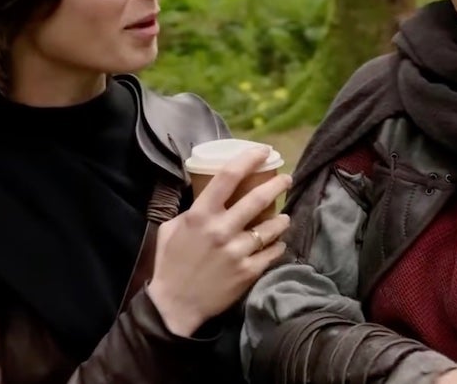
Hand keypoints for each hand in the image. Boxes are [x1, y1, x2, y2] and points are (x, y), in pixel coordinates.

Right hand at [146, 146, 291, 335]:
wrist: (174, 306)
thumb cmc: (170, 264)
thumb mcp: (171, 229)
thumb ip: (190, 211)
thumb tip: (207, 195)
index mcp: (200, 216)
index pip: (228, 177)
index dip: (248, 158)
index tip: (262, 150)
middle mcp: (221, 230)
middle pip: (257, 199)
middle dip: (277, 184)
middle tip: (286, 178)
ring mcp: (237, 252)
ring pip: (271, 228)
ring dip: (281, 219)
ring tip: (284, 216)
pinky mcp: (247, 272)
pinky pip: (272, 253)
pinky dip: (278, 245)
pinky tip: (278, 242)